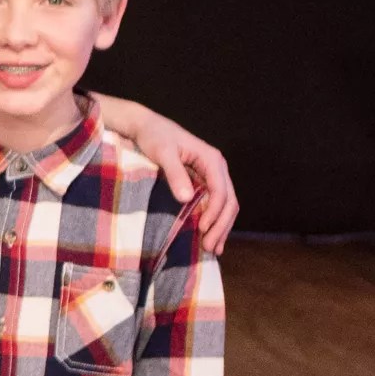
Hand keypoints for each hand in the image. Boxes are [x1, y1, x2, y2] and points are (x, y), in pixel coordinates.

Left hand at [98, 98, 239, 252]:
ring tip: (213, 249)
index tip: (203, 229)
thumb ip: (175, 174)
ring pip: (225, 205)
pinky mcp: (204, 182)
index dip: (214, 212)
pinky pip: (215, 204)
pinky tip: (210, 236)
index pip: (220, 191)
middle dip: (221, 225)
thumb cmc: (154, 137)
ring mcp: (212, 176)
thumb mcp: (163, 153)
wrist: (146, 126)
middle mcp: (217, 168)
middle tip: (209, 247)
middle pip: (228, 201)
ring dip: (221, 227)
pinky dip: (215, 220)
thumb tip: (186, 199)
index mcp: (211, 159)